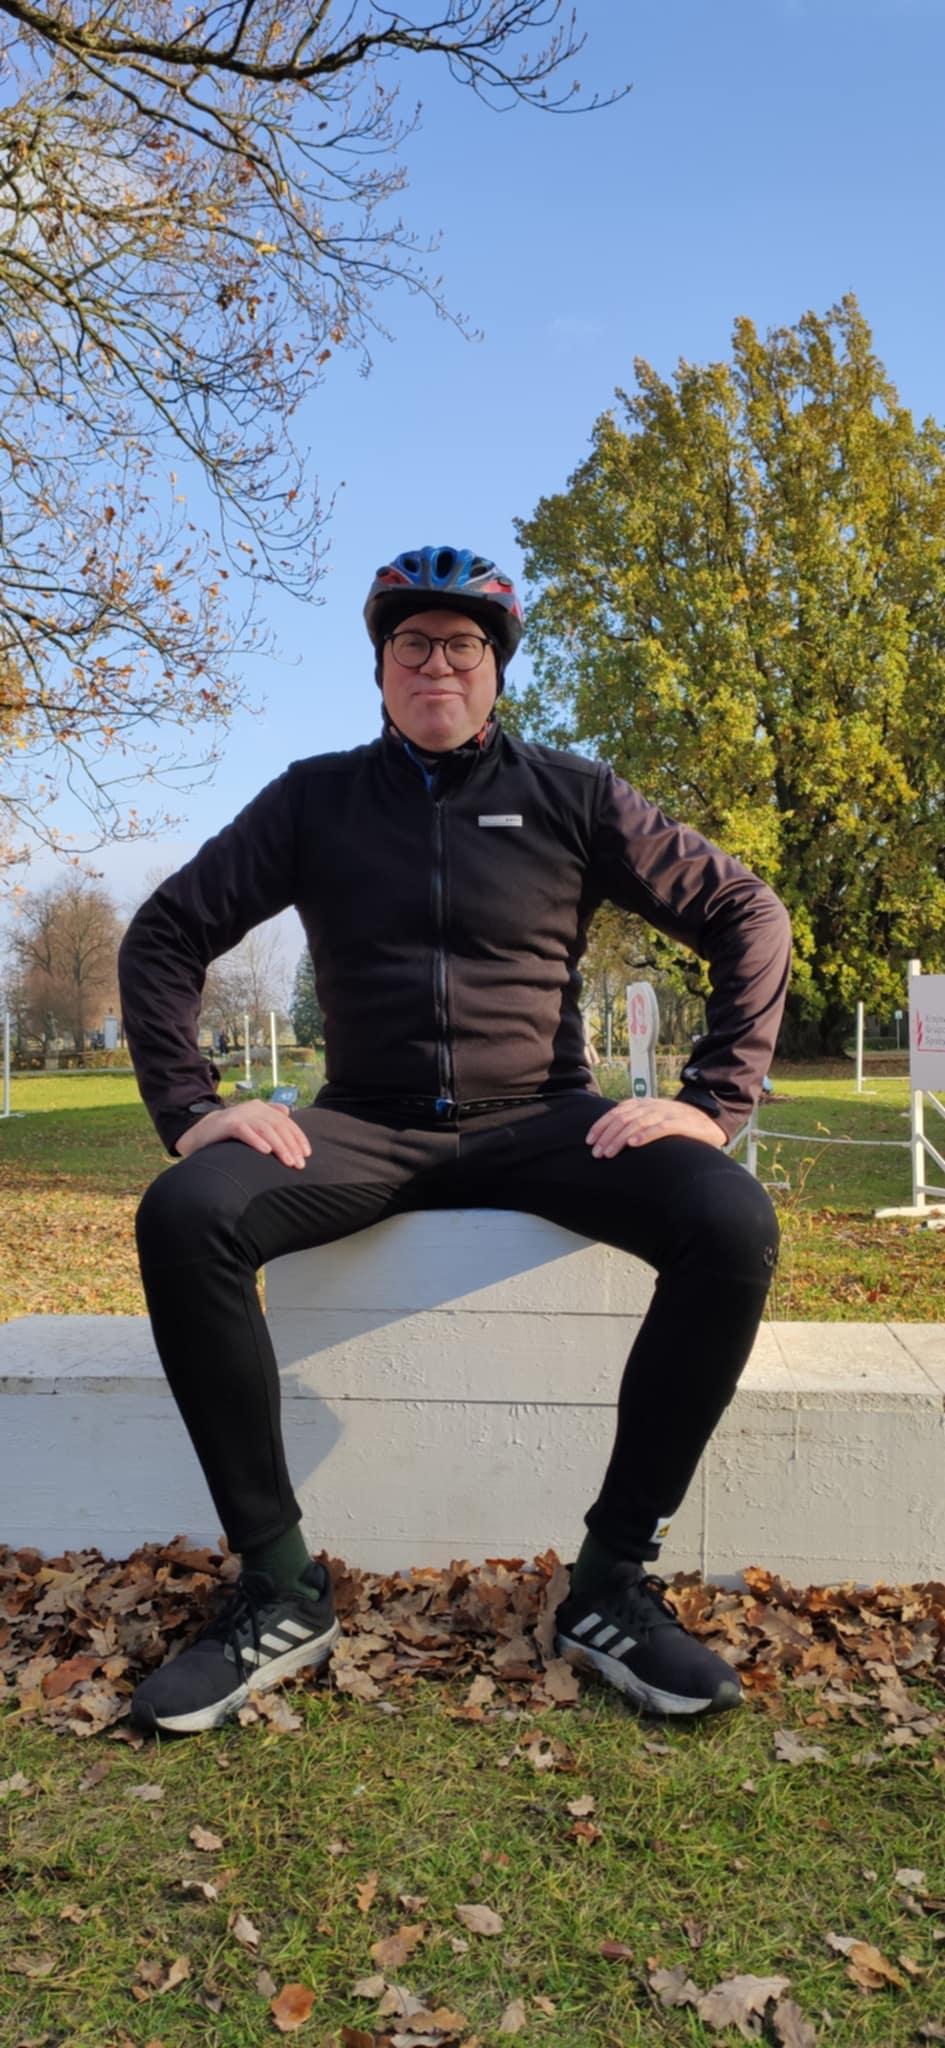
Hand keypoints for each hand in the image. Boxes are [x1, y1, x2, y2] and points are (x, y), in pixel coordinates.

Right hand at [175, 1098, 311, 1168]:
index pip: (286, 1122)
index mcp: (261, 1108)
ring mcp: (240, 1115)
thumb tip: (288, 1111)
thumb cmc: (231, 1131)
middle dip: (291, 1146)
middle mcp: (253, 1108)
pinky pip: (245, 1132)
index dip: (298, 1137)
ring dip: (279, 1146)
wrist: (202, 1132)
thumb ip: (269, 1116)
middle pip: (278, 1126)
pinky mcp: (228, 1124)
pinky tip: (266, 1152)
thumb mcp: (252, 1122)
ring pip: (266, 1129)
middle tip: (299, 1164)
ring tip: (288, 1161)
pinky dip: (257, 1141)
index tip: (306, 1154)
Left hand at [586, 1097, 726, 1157]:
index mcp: (644, 1104)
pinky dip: (645, 1135)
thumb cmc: (679, 1125)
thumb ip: (637, 1123)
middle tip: (596, 1153)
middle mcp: (653, 1106)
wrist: (711, 1121)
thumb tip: (611, 1138)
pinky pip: (660, 1128)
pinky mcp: (681, 1123)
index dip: (601, 1125)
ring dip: (620, 1139)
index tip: (589, 1140)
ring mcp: (667, 1113)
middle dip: (606, 1136)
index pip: (617, 1112)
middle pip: (623, 1118)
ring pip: (637, 1123)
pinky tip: (633, 1144)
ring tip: (609, 1153)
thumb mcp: (655, 1120)